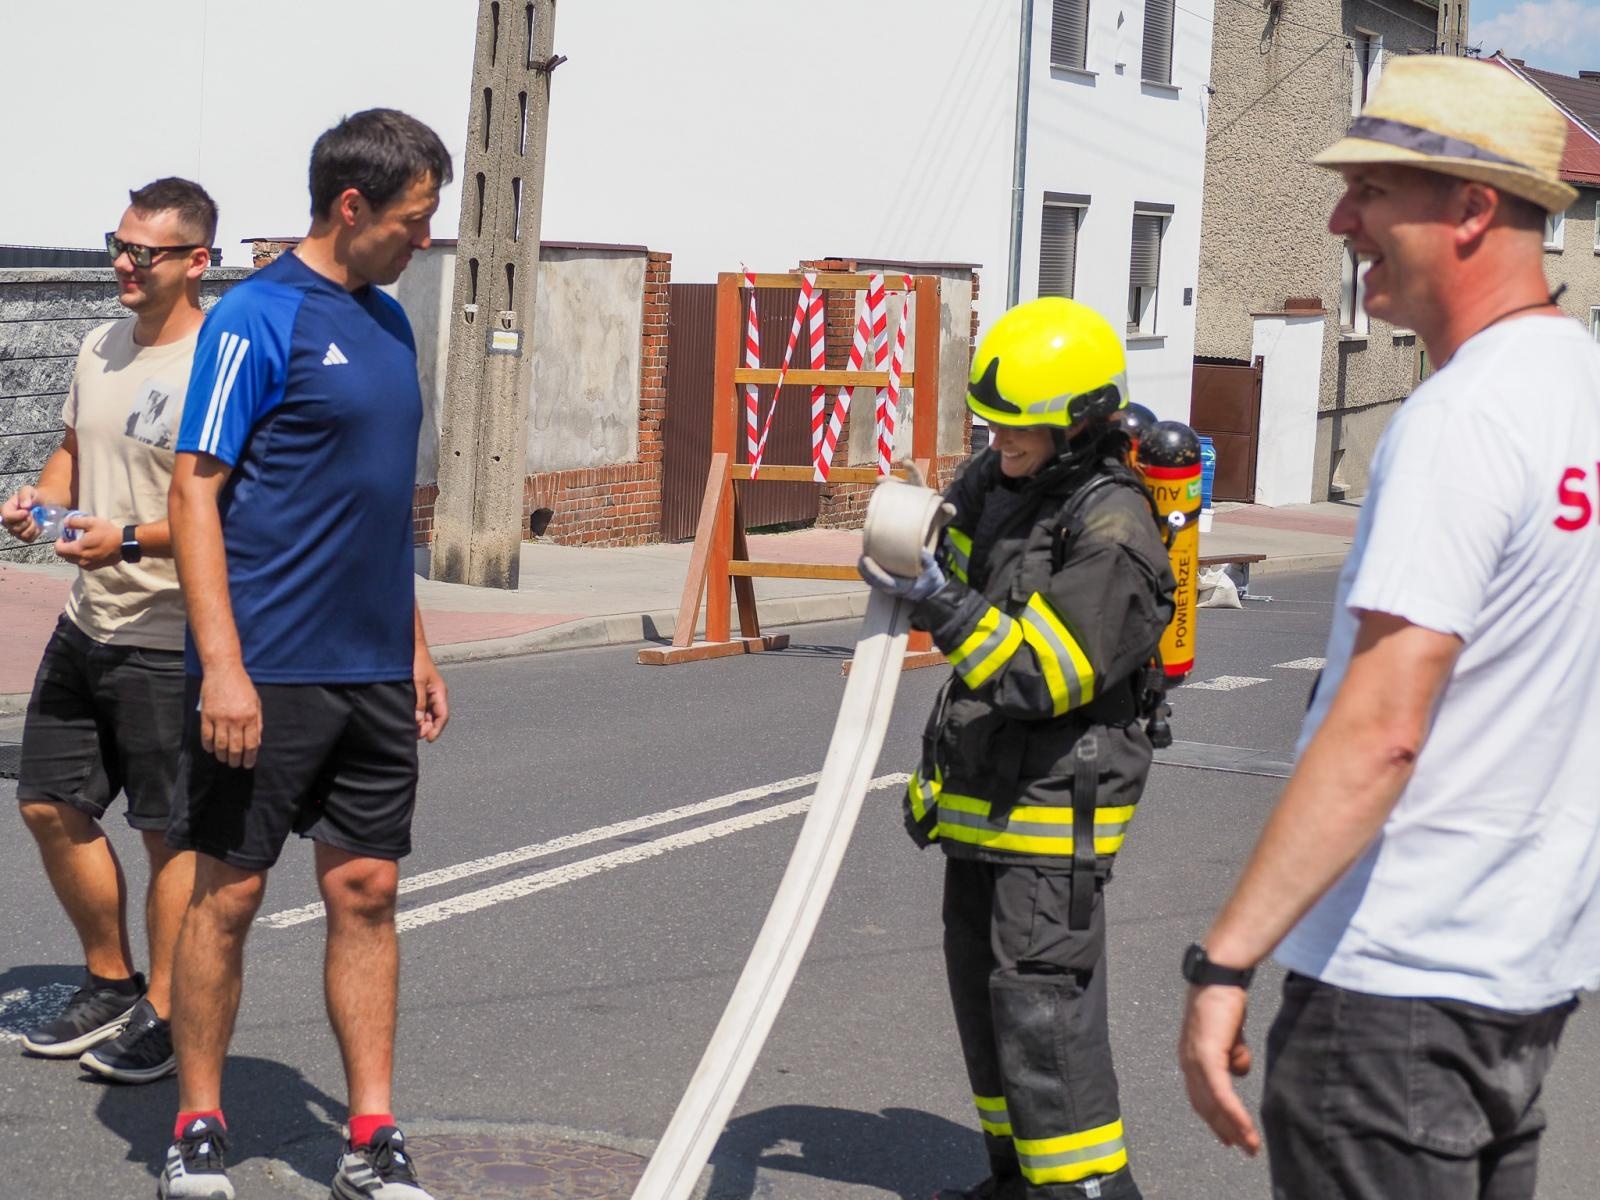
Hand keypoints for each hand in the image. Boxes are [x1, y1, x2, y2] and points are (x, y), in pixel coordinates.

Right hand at [1, 486, 38, 540]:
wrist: (43, 503)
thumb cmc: (33, 496)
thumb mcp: (28, 490)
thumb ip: (25, 495)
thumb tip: (25, 506)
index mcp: (6, 510)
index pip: (7, 518)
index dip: (17, 516)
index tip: (27, 511)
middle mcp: (8, 522)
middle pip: (15, 528)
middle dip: (27, 521)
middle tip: (32, 514)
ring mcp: (16, 531)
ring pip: (23, 535)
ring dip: (32, 527)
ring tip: (35, 519)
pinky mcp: (25, 536)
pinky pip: (29, 539)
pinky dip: (36, 532)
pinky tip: (37, 525)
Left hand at [51, 515, 122, 568]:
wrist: (124, 545)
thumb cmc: (108, 533)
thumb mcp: (91, 522)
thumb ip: (75, 522)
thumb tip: (64, 523)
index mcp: (77, 549)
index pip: (58, 549)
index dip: (58, 542)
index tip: (64, 536)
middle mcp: (80, 560)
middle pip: (64, 556)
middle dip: (65, 548)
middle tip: (72, 539)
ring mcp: (88, 565)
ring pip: (73, 561)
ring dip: (73, 553)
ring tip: (81, 545)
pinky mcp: (95, 567)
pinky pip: (82, 563)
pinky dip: (81, 557)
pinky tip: (90, 550)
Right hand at [200, 663, 262, 769]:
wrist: (223, 670)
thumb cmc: (242, 686)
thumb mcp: (256, 702)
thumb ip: (257, 723)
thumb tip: (256, 742)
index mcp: (250, 716)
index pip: (251, 744)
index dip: (250, 757)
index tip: (248, 764)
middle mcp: (235, 720)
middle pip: (235, 747)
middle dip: (236, 760)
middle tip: (236, 764)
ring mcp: (219, 718)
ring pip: (220, 745)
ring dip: (222, 755)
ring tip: (224, 759)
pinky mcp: (206, 715)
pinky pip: (206, 736)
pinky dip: (208, 746)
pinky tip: (211, 750)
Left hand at [414, 649, 448, 741]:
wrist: (410, 647)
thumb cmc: (417, 661)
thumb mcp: (418, 682)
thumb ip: (419, 702)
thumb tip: (419, 720)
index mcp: (440, 692)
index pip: (443, 715)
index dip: (436, 729)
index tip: (428, 739)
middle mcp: (436, 694)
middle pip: (436, 717)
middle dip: (427, 727)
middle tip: (415, 735)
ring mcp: (429, 693)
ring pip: (429, 713)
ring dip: (422, 722)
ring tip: (411, 729)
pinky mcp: (421, 691)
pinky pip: (422, 707)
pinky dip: (417, 715)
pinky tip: (410, 718)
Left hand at [858, 549, 946, 602]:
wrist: (934, 593)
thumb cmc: (932, 581)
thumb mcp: (932, 569)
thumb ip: (927, 559)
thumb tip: (922, 548)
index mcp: (901, 587)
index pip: (882, 580)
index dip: (871, 571)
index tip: (866, 559)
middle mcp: (893, 590)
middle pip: (872, 582)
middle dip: (864, 570)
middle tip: (861, 556)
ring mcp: (890, 590)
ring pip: (872, 583)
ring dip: (865, 572)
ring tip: (862, 558)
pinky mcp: (890, 587)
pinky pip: (876, 581)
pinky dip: (870, 573)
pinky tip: (870, 562)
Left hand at [1178, 983, 1260, 1154]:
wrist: (1220, 976)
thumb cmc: (1224, 1002)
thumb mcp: (1230, 1035)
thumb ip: (1233, 1054)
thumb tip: (1239, 1073)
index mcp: (1191, 1059)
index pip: (1200, 1098)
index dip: (1214, 1119)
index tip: (1229, 1138)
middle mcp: (1188, 1062)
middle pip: (1205, 1106)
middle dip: (1225, 1130)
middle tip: (1245, 1149)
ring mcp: (1195, 1060)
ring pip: (1213, 1105)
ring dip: (1233, 1128)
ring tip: (1250, 1145)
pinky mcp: (1207, 1055)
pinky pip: (1220, 1092)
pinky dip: (1233, 1112)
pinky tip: (1245, 1126)